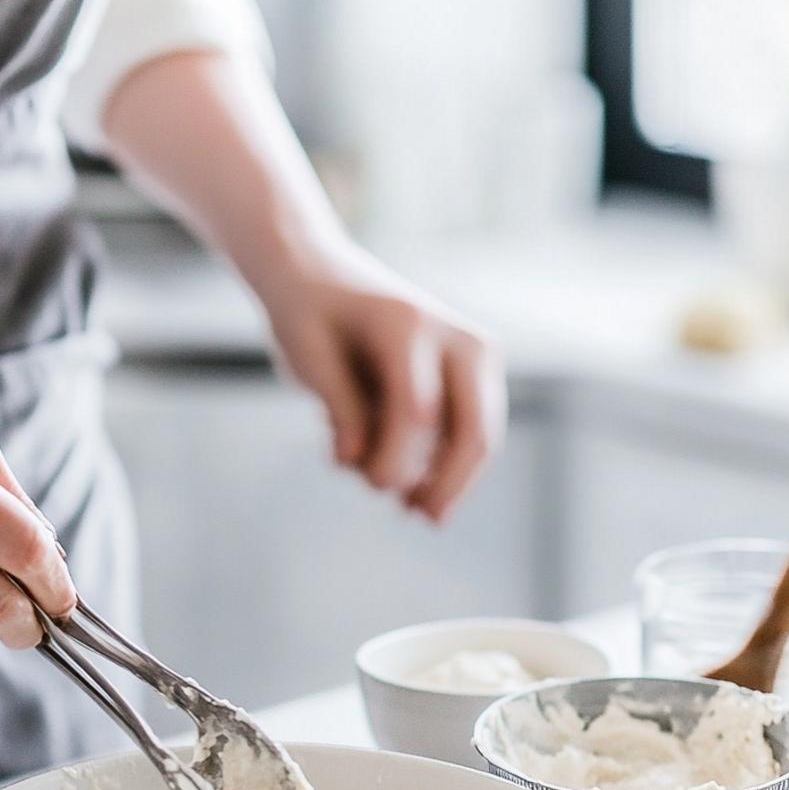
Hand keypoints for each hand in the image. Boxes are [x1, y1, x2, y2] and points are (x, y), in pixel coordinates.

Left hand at [262, 246, 505, 520]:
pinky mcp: (477, 376)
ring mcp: (476, 355)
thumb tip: (357, 461)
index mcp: (407, 325)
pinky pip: (471, 435)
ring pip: (481, 440)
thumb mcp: (307, 357)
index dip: (395, 460)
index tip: (368, 482)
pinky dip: (443, 465)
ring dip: (442, 478)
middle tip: (414, 515)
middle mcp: (457, 337)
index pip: (417, 410)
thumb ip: (339, 408)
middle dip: (446, 485)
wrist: (323, 274)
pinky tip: (404, 480)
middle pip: (474, 431)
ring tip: (393, 491)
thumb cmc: (309, 316)